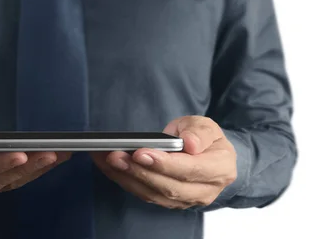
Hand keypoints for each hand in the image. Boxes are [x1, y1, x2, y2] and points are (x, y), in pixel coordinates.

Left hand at [90, 116, 236, 208]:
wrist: (208, 155)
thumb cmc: (205, 139)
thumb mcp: (207, 126)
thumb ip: (199, 132)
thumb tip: (190, 144)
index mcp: (220, 169)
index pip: (189, 170)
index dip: (164, 163)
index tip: (140, 153)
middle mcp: (205, 190)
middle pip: (168, 186)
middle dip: (139, 171)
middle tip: (116, 156)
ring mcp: (187, 200)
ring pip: (154, 194)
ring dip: (128, 177)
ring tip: (109, 160)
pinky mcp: (169, 202)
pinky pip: (145, 194)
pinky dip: (125, 181)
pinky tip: (110, 167)